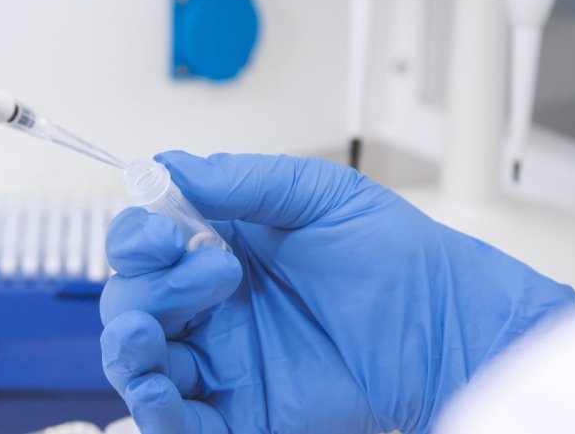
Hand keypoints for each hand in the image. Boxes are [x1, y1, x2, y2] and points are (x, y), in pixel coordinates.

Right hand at [100, 152, 574, 432]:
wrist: (447, 330)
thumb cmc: (398, 260)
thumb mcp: (322, 196)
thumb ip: (244, 181)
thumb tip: (169, 166)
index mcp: (221, 247)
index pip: (147, 243)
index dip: (138, 238)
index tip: (163, 235)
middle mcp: (212, 305)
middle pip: (133, 301)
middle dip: (146, 289)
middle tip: (214, 273)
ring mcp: (224, 361)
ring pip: (141, 362)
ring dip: (127, 349)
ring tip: (146, 336)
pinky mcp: (241, 412)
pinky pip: (179, 421)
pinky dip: (156, 412)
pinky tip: (160, 391)